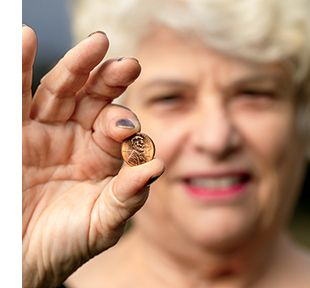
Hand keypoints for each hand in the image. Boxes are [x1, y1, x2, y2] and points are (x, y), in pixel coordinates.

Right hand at [22, 26, 163, 287]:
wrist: (24, 259)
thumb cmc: (67, 242)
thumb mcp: (104, 222)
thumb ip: (130, 195)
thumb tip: (158, 166)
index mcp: (102, 156)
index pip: (119, 128)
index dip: (125, 124)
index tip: (127, 128)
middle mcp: (76, 137)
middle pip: (94, 99)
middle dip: (110, 80)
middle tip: (127, 64)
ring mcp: (44, 131)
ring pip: (62, 90)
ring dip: (77, 67)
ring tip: (95, 44)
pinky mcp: (14, 130)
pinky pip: (17, 94)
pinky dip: (18, 67)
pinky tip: (25, 40)